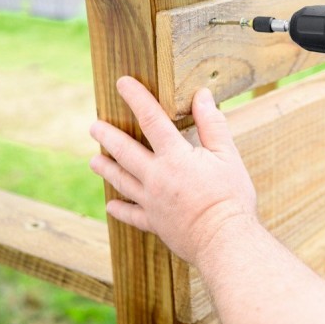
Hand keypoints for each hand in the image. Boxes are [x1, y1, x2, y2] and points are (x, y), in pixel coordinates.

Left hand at [89, 76, 256, 262]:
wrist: (225, 240)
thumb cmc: (231, 196)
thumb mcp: (228, 155)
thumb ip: (212, 124)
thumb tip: (202, 95)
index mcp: (175, 157)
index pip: (152, 120)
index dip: (137, 99)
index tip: (122, 83)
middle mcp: (156, 177)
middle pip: (125, 152)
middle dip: (108, 136)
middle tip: (94, 127)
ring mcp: (152, 202)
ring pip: (122, 181)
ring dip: (107, 169)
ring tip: (94, 161)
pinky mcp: (156, 224)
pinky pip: (132, 215)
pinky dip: (120, 209)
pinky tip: (111, 205)